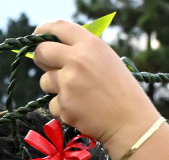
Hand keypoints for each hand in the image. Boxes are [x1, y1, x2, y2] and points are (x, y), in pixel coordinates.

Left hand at [33, 20, 159, 157]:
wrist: (130, 122)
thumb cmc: (122, 91)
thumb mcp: (107, 60)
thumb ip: (83, 51)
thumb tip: (56, 50)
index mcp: (90, 44)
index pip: (58, 28)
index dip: (43, 30)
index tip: (38, 37)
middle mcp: (77, 60)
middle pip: (42, 51)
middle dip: (42, 59)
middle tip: (48, 66)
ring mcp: (68, 83)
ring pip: (45, 81)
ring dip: (54, 87)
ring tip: (77, 94)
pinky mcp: (65, 104)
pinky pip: (53, 104)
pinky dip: (63, 108)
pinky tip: (81, 110)